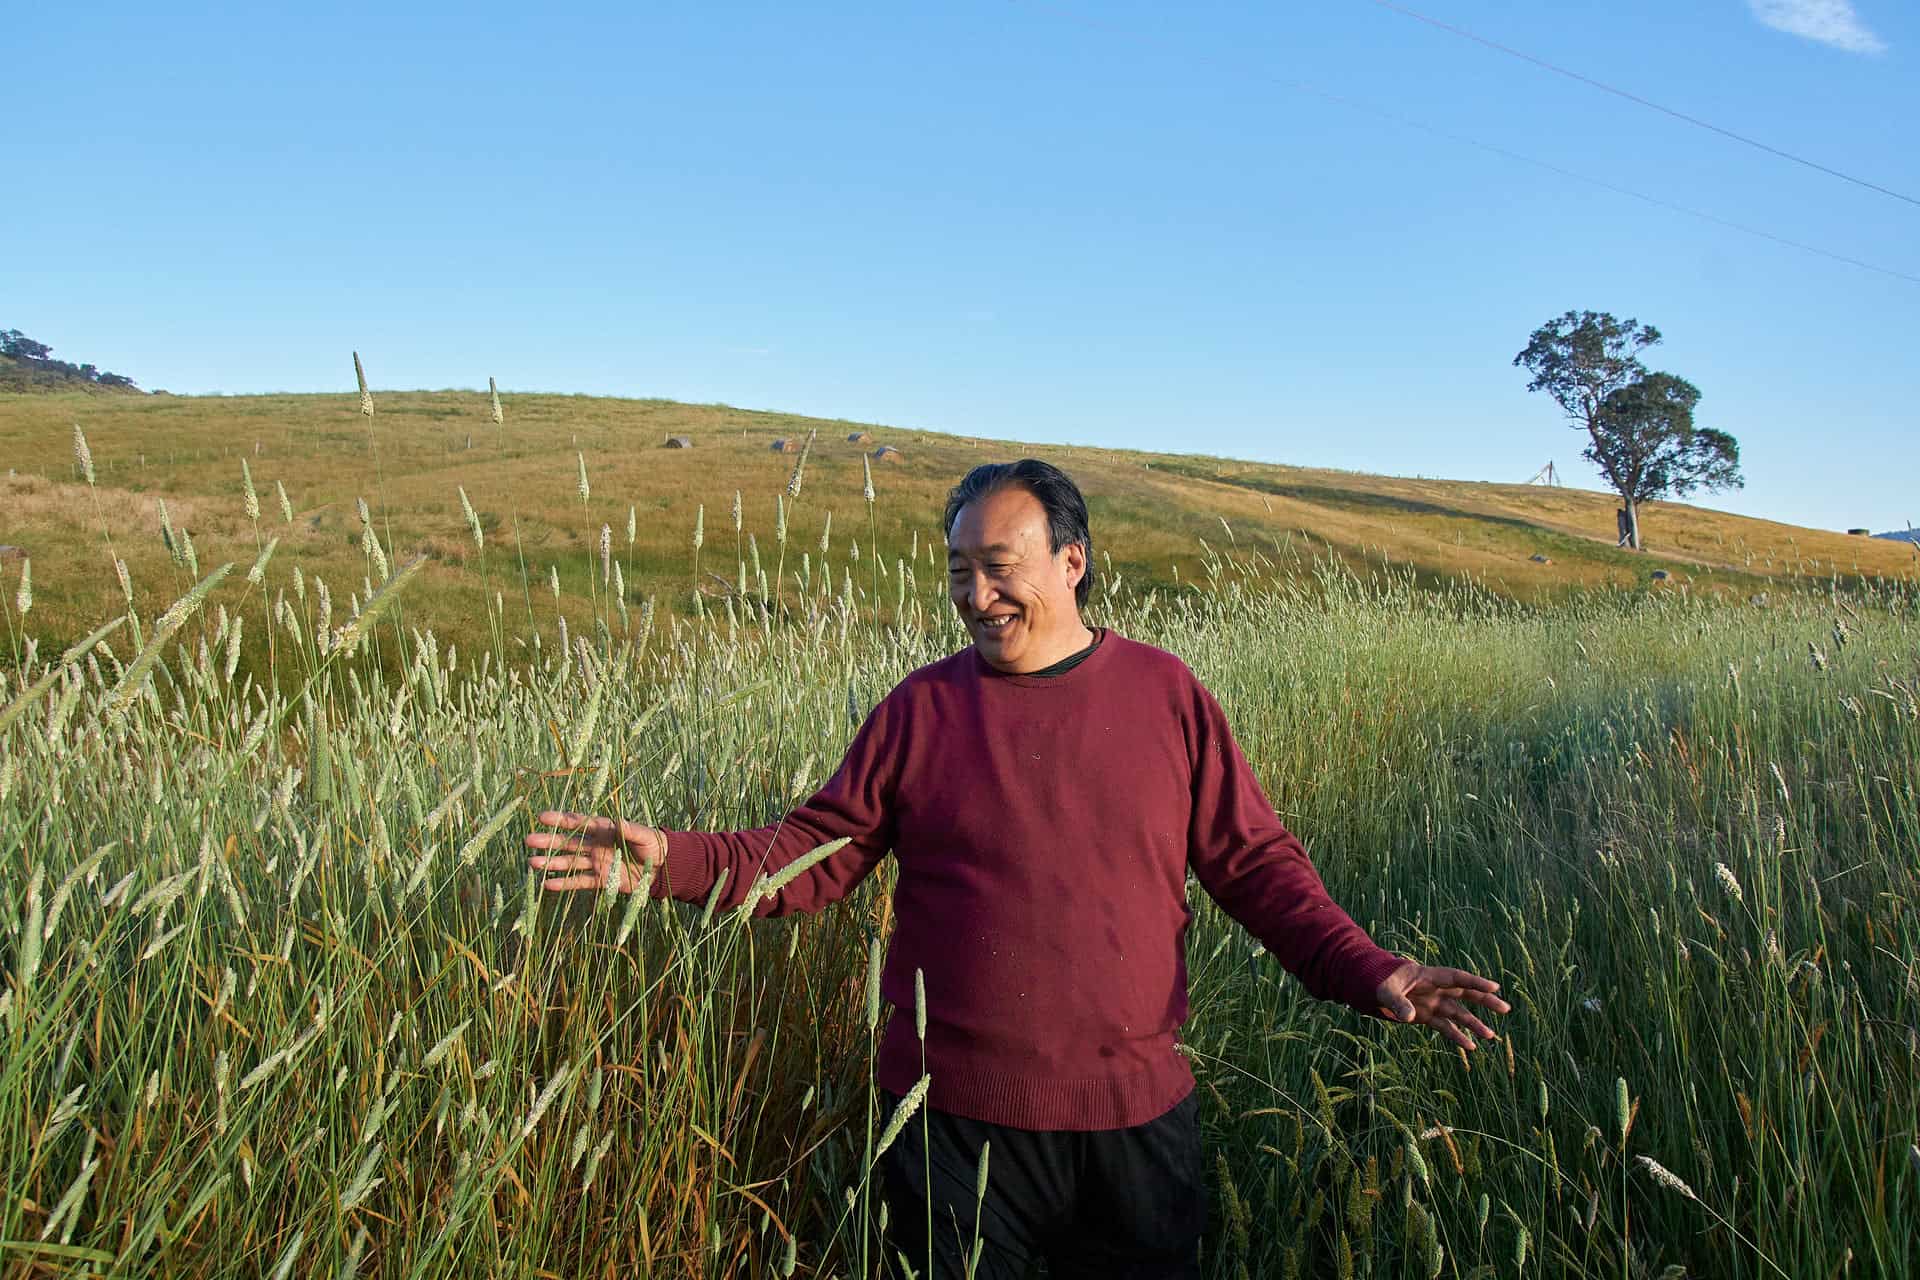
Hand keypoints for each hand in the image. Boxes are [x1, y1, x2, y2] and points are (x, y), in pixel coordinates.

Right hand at [524, 810, 662, 892]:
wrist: (663, 868)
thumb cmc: (654, 845)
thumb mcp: (644, 835)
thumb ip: (629, 829)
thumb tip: (618, 821)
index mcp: (604, 829)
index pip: (579, 823)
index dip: (561, 820)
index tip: (542, 817)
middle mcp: (596, 845)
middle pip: (568, 842)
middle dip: (549, 841)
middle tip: (529, 840)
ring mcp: (596, 863)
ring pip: (569, 862)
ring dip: (551, 863)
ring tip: (532, 863)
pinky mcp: (601, 880)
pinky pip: (579, 882)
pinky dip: (564, 883)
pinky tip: (548, 884)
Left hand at [1375, 962, 1510, 1051]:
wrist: (1371, 986)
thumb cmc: (1379, 982)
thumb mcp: (1385, 990)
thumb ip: (1397, 1002)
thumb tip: (1408, 1017)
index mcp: (1428, 976)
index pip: (1456, 978)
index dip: (1474, 981)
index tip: (1494, 986)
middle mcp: (1435, 990)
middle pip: (1465, 994)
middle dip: (1485, 1000)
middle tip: (1505, 1008)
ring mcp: (1433, 1003)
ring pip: (1458, 1013)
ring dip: (1474, 1024)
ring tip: (1490, 1036)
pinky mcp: (1427, 1016)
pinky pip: (1446, 1027)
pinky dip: (1457, 1036)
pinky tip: (1470, 1047)